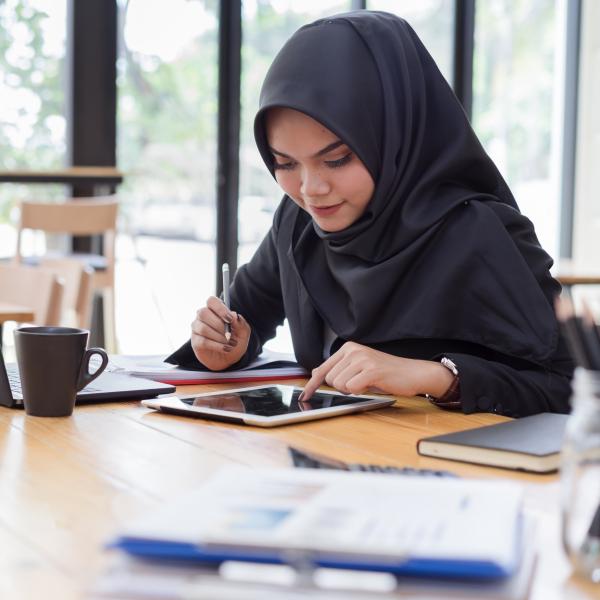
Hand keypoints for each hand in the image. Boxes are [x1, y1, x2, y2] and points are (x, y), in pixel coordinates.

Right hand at [191, 296, 250, 370]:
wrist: (229, 359)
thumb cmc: (235, 342)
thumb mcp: (243, 334)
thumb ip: (241, 324)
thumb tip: (235, 315)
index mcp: (215, 310)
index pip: (211, 301)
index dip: (220, 308)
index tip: (230, 319)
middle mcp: (203, 317)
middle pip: (203, 312)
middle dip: (219, 324)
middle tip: (229, 334)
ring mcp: (197, 329)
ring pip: (203, 328)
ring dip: (219, 337)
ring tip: (230, 343)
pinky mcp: (195, 342)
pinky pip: (203, 341)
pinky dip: (217, 345)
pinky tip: (225, 348)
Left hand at [300, 342, 454, 400]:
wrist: (413, 373)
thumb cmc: (386, 373)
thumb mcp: (359, 367)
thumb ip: (339, 368)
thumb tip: (316, 371)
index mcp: (348, 348)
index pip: (322, 369)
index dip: (311, 385)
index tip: (304, 396)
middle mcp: (353, 350)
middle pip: (330, 380)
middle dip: (343, 387)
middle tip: (360, 383)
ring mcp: (362, 359)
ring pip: (340, 385)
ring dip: (352, 390)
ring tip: (367, 383)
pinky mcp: (371, 370)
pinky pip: (352, 388)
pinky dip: (360, 391)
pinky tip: (372, 385)